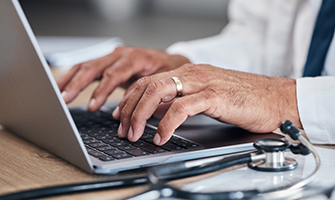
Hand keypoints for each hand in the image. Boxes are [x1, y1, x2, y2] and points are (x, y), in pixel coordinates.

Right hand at [57, 46, 189, 110]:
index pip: (114, 73)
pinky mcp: (105, 62)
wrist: (167, 61)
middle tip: (63, 99)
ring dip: (69, 81)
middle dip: (77, 84)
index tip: (92, 106)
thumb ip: (141, 95)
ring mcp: (111, 57)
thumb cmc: (165, 72)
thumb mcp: (159, 83)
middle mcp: (120, 54)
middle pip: (94, 67)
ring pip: (85, 66)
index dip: (102, 90)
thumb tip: (121, 113)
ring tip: (56, 95)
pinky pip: (85, 68)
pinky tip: (62, 88)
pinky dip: (72, 78)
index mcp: (135, 57)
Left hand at [113, 64, 301, 144]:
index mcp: (189, 72)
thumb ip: (184, 100)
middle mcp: (192, 74)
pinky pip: (181, 108)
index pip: (149, 80)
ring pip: (159, 92)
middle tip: (123, 128)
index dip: (130, 97)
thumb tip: (161, 114)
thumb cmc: (245, 99)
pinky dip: (165, 124)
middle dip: (130, 108)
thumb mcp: (207, 96)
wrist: (277, 98)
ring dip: (141, 115)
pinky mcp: (215, 96)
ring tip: (135, 133)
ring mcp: (203, 83)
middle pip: (148, 85)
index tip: (121, 114)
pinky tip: (160, 136)